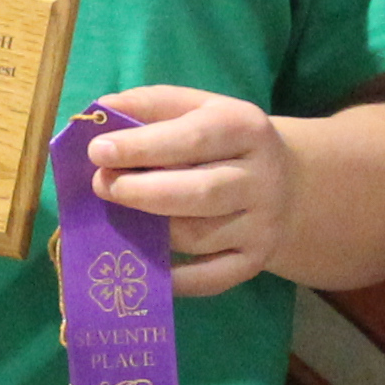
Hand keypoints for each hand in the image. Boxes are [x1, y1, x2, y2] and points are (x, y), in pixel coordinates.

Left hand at [81, 85, 303, 297]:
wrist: (287, 185)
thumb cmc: (223, 142)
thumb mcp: (198, 109)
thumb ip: (151, 106)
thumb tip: (101, 111)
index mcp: (246, 128)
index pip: (193, 138)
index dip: (142, 147)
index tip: (98, 152)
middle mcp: (262, 178)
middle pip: (199, 192)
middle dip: (141, 192)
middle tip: (101, 186)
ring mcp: (262, 225)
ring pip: (197, 236)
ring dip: (149, 230)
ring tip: (118, 217)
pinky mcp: (254, 262)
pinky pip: (207, 279)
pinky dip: (170, 277)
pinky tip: (141, 262)